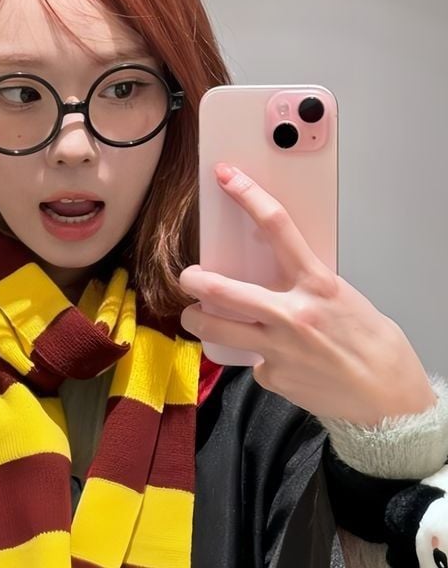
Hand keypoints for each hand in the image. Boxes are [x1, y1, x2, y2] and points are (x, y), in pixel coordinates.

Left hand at [179, 163, 435, 425]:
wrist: (390, 401)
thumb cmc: (373, 345)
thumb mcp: (342, 298)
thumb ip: (305, 284)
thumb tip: (274, 272)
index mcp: (318, 285)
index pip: (277, 227)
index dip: (248, 196)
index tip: (227, 177)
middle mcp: (292, 314)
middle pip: (221, 289)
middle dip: (192, 279)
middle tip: (186, 276)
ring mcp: (278, 348)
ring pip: (214, 329)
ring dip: (196, 320)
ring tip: (195, 316)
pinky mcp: (271, 377)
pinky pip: (250, 361)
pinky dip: (256, 358)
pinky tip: (278, 364)